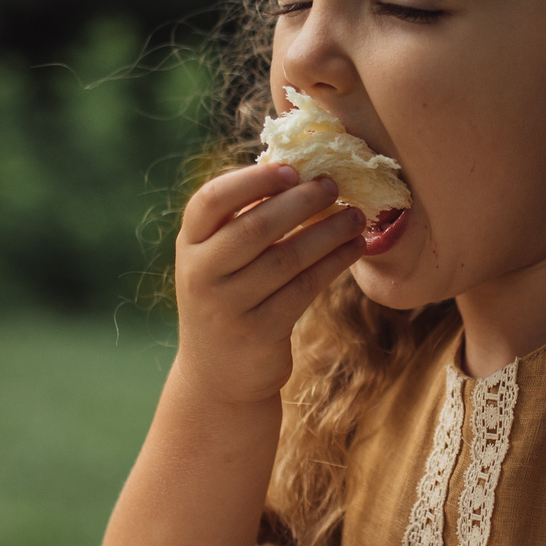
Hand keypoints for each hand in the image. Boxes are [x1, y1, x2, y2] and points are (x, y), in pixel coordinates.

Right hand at [172, 162, 365, 407]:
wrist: (217, 375)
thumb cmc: (227, 299)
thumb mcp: (218, 261)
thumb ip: (242, 221)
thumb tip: (298, 171)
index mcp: (189, 245)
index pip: (210, 201)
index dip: (250, 181)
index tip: (290, 169)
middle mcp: (201, 274)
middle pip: (253, 228)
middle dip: (300, 203)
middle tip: (333, 185)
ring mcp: (228, 306)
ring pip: (285, 259)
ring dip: (326, 233)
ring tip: (355, 216)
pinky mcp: (259, 332)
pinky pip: (304, 289)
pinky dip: (333, 264)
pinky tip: (354, 248)